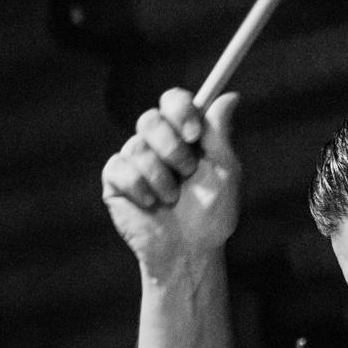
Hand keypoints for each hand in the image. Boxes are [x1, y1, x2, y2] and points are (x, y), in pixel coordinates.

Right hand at [101, 88, 240, 276]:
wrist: (189, 251)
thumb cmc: (212, 214)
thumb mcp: (224, 171)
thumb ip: (220, 133)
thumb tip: (230, 97)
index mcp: (184, 136)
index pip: (173, 101)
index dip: (180, 110)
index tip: (194, 134)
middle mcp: (157, 143)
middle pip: (150, 118)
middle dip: (171, 148)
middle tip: (187, 172)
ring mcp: (134, 161)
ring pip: (136, 146)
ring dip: (161, 177)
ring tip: (172, 199)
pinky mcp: (116, 181)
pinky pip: (120, 168)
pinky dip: (140, 188)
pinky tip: (151, 205)